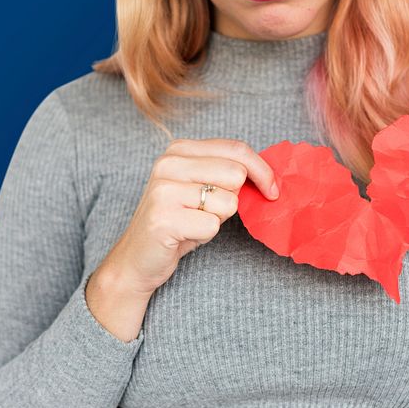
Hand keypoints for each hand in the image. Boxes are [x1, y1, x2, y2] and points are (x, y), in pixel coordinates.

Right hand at [98, 138, 279, 299]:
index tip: (272, 190)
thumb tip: (269, 175)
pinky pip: (212, 225)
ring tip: (194, 222)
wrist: (136, 258)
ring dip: (218, 219)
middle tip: (209, 211)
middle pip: (236, 174)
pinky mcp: (163, 218)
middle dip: (233, 199)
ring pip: (228, 201)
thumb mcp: (199, 187)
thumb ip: (225, 172)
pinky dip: (206, 235)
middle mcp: (168, 163)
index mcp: (179, 149)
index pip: (236, 149)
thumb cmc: (177, 222)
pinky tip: (186, 234)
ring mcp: (163, 190)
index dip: (262, 171)